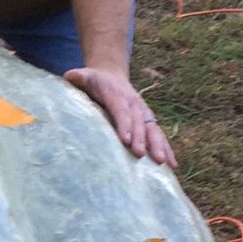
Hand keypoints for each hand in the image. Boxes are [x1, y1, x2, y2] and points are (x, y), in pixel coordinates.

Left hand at [63, 66, 177, 167]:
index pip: (121, 110)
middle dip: (140, 139)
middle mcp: (134, 104)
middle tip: (139, 154)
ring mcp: (144, 113)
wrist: (112, 76)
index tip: (125, 140)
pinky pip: (159, 135)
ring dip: (158, 145)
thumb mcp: (85, 76)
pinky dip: (167, 149)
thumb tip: (70, 76)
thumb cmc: (95, 81)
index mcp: (117, 95)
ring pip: (153, 130)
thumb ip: (78, 77)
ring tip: (161, 162)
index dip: (124, 124)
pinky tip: (172, 165)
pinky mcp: (148, 121)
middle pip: (138, 123)